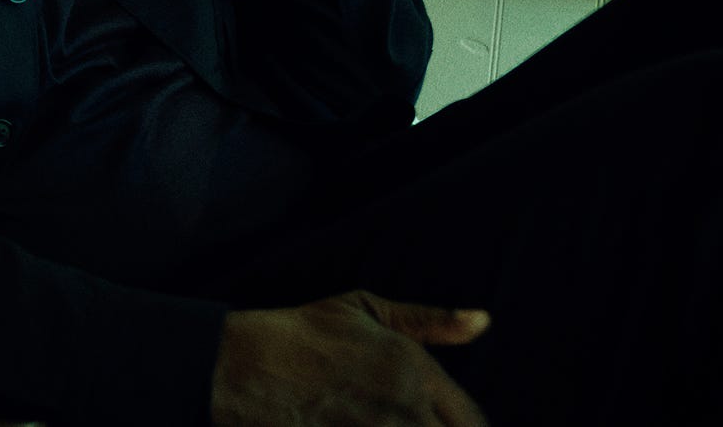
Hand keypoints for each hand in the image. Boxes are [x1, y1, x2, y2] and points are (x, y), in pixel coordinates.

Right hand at [211, 291, 491, 426]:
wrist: (240, 367)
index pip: (473, 421)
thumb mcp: (363, 309)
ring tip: (379, 425)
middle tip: (407, 422)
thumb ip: (428, 320)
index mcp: (414, 371)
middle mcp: (404, 411)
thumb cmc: (301, 334)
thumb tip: (483, 320)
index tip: (443, 425)